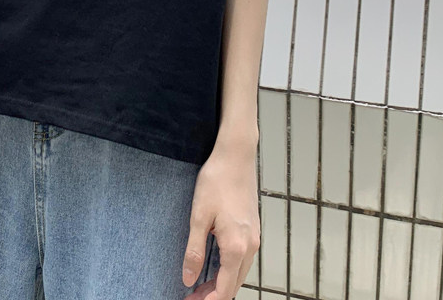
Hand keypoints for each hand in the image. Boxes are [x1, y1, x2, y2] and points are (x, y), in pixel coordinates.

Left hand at [182, 140, 259, 299]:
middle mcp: (250, 245)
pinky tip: (214, 265)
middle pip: (234, 285)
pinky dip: (229, 269)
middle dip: (213, 295)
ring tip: (199, 285)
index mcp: (236, 246)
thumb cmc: (217, 180)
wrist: (236, 156)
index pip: (225, 290)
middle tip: (191, 297)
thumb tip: (188, 278)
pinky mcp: (253, 228)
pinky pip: (243, 259)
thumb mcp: (199, 216)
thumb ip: (194, 251)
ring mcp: (254, 236)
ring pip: (240, 272)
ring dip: (222, 283)